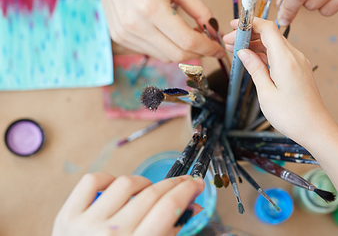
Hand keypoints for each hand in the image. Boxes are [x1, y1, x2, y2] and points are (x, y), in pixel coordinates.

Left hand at [52, 173, 203, 235]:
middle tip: (184, 181)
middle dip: (174, 183)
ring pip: (126, 182)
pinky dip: (108, 180)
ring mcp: (87, 223)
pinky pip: (93, 181)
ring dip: (143, 184)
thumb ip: (170, 232)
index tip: (196, 183)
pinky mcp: (68, 215)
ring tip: (146, 194)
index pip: (168, 208)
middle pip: (152, 193)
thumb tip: (191, 206)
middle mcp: (111, 235)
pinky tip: (116, 191)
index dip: (187, 190)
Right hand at [87, 0, 224, 62]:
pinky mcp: (119, 37)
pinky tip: (170, 33)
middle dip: (199, 53)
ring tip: (191, 35)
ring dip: (182, 51)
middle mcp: (136, 26)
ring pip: (164, 56)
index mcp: (151, 8)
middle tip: (209, 44)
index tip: (220, 49)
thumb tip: (214, 29)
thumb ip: (199, 9)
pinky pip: (151, 51)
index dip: (208, 48)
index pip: (187, 41)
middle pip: (177, 54)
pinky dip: (166, 47)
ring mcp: (125, 34)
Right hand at [223, 18, 330, 144]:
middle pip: (271, 35)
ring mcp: (299, 63)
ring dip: (256, 45)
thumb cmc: (292, 116)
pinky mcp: (300, 70)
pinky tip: (254, 61)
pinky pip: (281, 55)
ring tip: (237, 50)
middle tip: (228, 42)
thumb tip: (243, 51)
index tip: (233, 25)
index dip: (250, 23)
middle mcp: (295, 56)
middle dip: (249, 34)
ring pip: (275, 45)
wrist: (316, 129)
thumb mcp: (266, 93)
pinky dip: (266, 54)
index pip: (268, 28)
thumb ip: (255, 69)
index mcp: (285, 59)